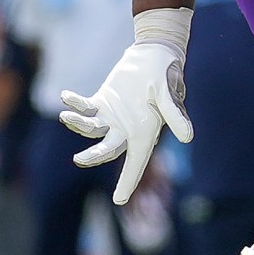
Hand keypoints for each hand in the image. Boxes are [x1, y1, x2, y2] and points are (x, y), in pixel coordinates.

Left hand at [60, 14, 191, 205]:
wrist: (155, 54)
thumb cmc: (166, 73)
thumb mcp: (169, 93)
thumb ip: (175, 114)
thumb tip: (188, 138)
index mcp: (144, 132)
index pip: (136, 162)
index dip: (128, 181)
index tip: (119, 200)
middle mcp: (127, 129)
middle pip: (107, 150)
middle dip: (93, 156)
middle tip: (80, 159)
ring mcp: (112, 117)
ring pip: (91, 130)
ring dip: (78, 125)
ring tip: (67, 115)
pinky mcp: (102, 103)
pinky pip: (84, 109)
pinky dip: (74, 104)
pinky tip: (65, 97)